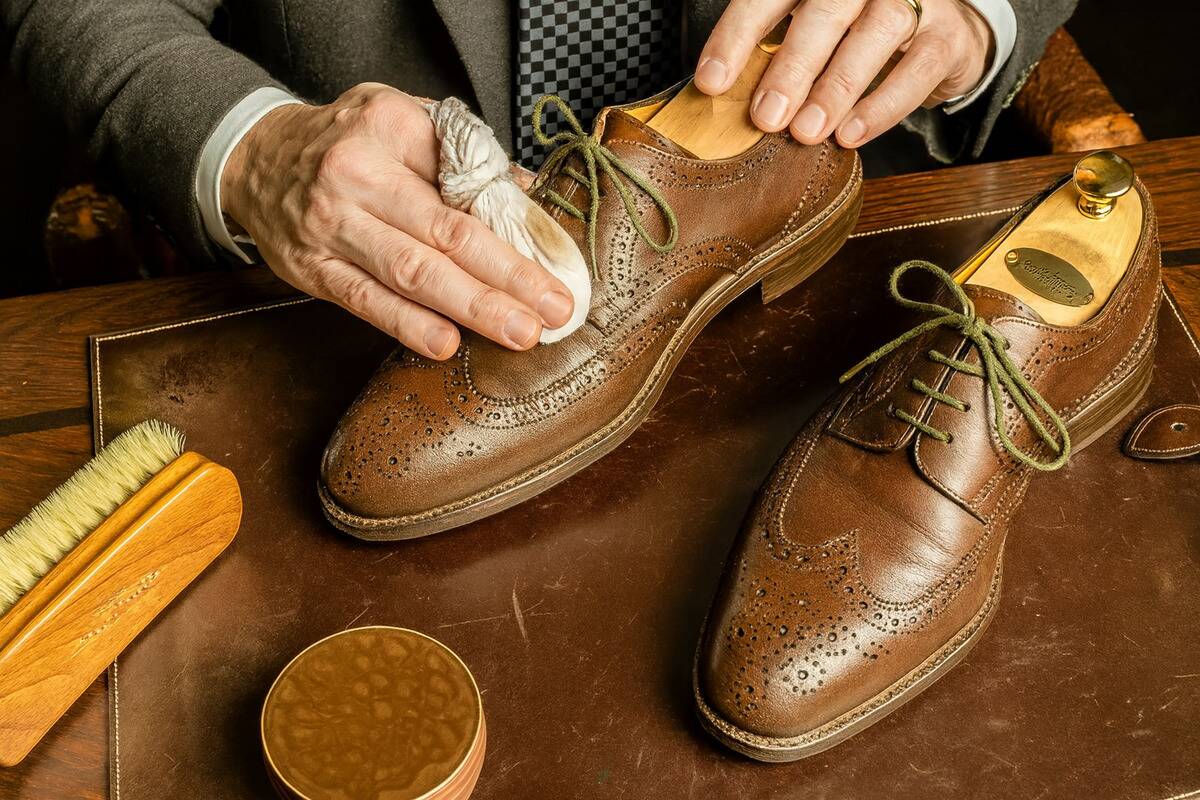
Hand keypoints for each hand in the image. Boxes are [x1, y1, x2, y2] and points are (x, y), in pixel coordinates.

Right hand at [221, 83, 574, 359]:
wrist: (256, 158)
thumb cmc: (348, 141)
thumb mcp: (405, 120)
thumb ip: (466, 156)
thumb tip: (530, 197)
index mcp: (391, 129)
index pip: (466, 184)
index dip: (515, 228)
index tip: (558, 262)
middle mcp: (357, 177)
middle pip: (445, 234)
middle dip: (507, 277)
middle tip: (554, 311)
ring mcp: (331, 226)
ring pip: (410, 272)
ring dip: (470, 307)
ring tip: (518, 333)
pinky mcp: (312, 268)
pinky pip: (365, 301)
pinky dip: (407, 324)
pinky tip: (445, 344)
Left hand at [694, 0, 992, 148]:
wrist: (940, 37)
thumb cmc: (857, 37)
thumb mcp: (811, 35)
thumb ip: (773, 55)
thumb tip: (723, 100)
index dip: (737, 36)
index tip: (711, 82)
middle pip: (825, 11)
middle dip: (791, 66)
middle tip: (765, 116)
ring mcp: (913, 0)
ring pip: (876, 34)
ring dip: (836, 88)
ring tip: (806, 132)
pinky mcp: (946, 36)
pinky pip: (916, 70)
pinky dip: (882, 106)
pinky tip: (851, 134)